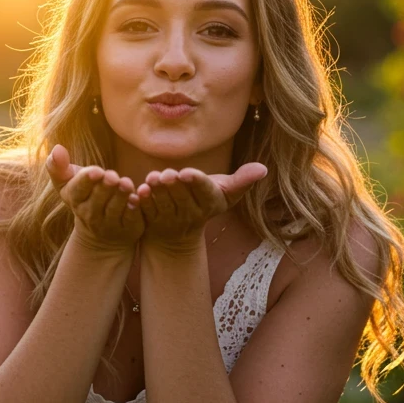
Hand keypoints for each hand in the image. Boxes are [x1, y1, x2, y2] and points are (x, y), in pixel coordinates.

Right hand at [45, 144, 144, 253]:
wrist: (99, 235)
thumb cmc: (84, 197)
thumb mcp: (68, 183)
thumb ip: (58, 166)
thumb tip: (57, 148)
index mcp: (75, 198)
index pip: (78, 189)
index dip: (87, 180)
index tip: (96, 171)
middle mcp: (90, 214)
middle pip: (98, 199)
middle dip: (105, 187)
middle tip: (112, 176)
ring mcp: (108, 223)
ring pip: (114, 209)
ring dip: (120, 196)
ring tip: (126, 183)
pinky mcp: (127, 229)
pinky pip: (130, 219)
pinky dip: (133, 209)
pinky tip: (137, 199)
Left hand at [136, 163, 267, 250]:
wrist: (179, 234)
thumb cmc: (204, 202)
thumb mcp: (225, 192)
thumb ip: (242, 180)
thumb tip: (263, 168)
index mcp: (210, 203)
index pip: (204, 191)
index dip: (196, 182)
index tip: (188, 172)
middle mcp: (192, 214)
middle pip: (183, 197)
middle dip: (175, 185)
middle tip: (167, 173)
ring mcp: (171, 220)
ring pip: (165, 204)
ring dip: (158, 192)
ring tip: (152, 179)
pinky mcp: (153, 223)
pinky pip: (148, 212)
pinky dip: (144, 202)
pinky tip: (140, 191)